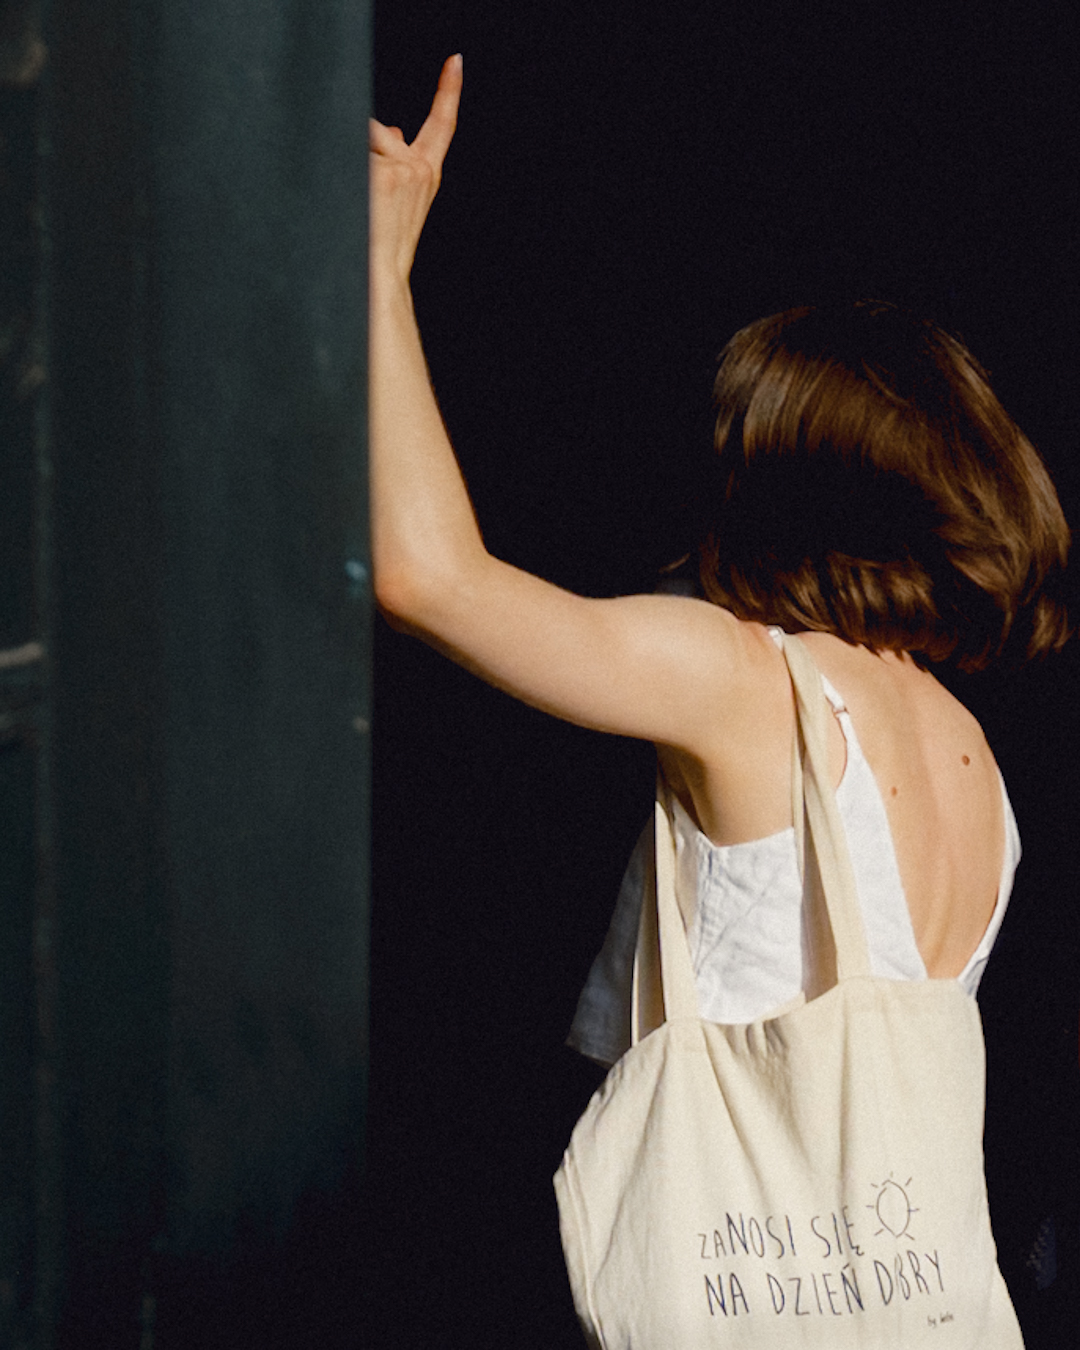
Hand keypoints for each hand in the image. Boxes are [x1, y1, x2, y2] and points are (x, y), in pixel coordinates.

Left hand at [369, 55, 461, 284]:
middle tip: (362, 201)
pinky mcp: (383, 174)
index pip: (442, 124)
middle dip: (362, 155)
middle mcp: (419, 169)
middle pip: (379, 132)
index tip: (455, 62)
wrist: (379, 279)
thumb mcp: (396, 200)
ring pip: (361, 142)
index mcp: (425, 175)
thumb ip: (396, 160)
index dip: (449, 90)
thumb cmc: (381, 245)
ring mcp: (402, 170)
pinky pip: (351, 152)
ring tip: (355, 206)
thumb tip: (390, 127)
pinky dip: (340, 169)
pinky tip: (350, 200)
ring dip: (350, 167)